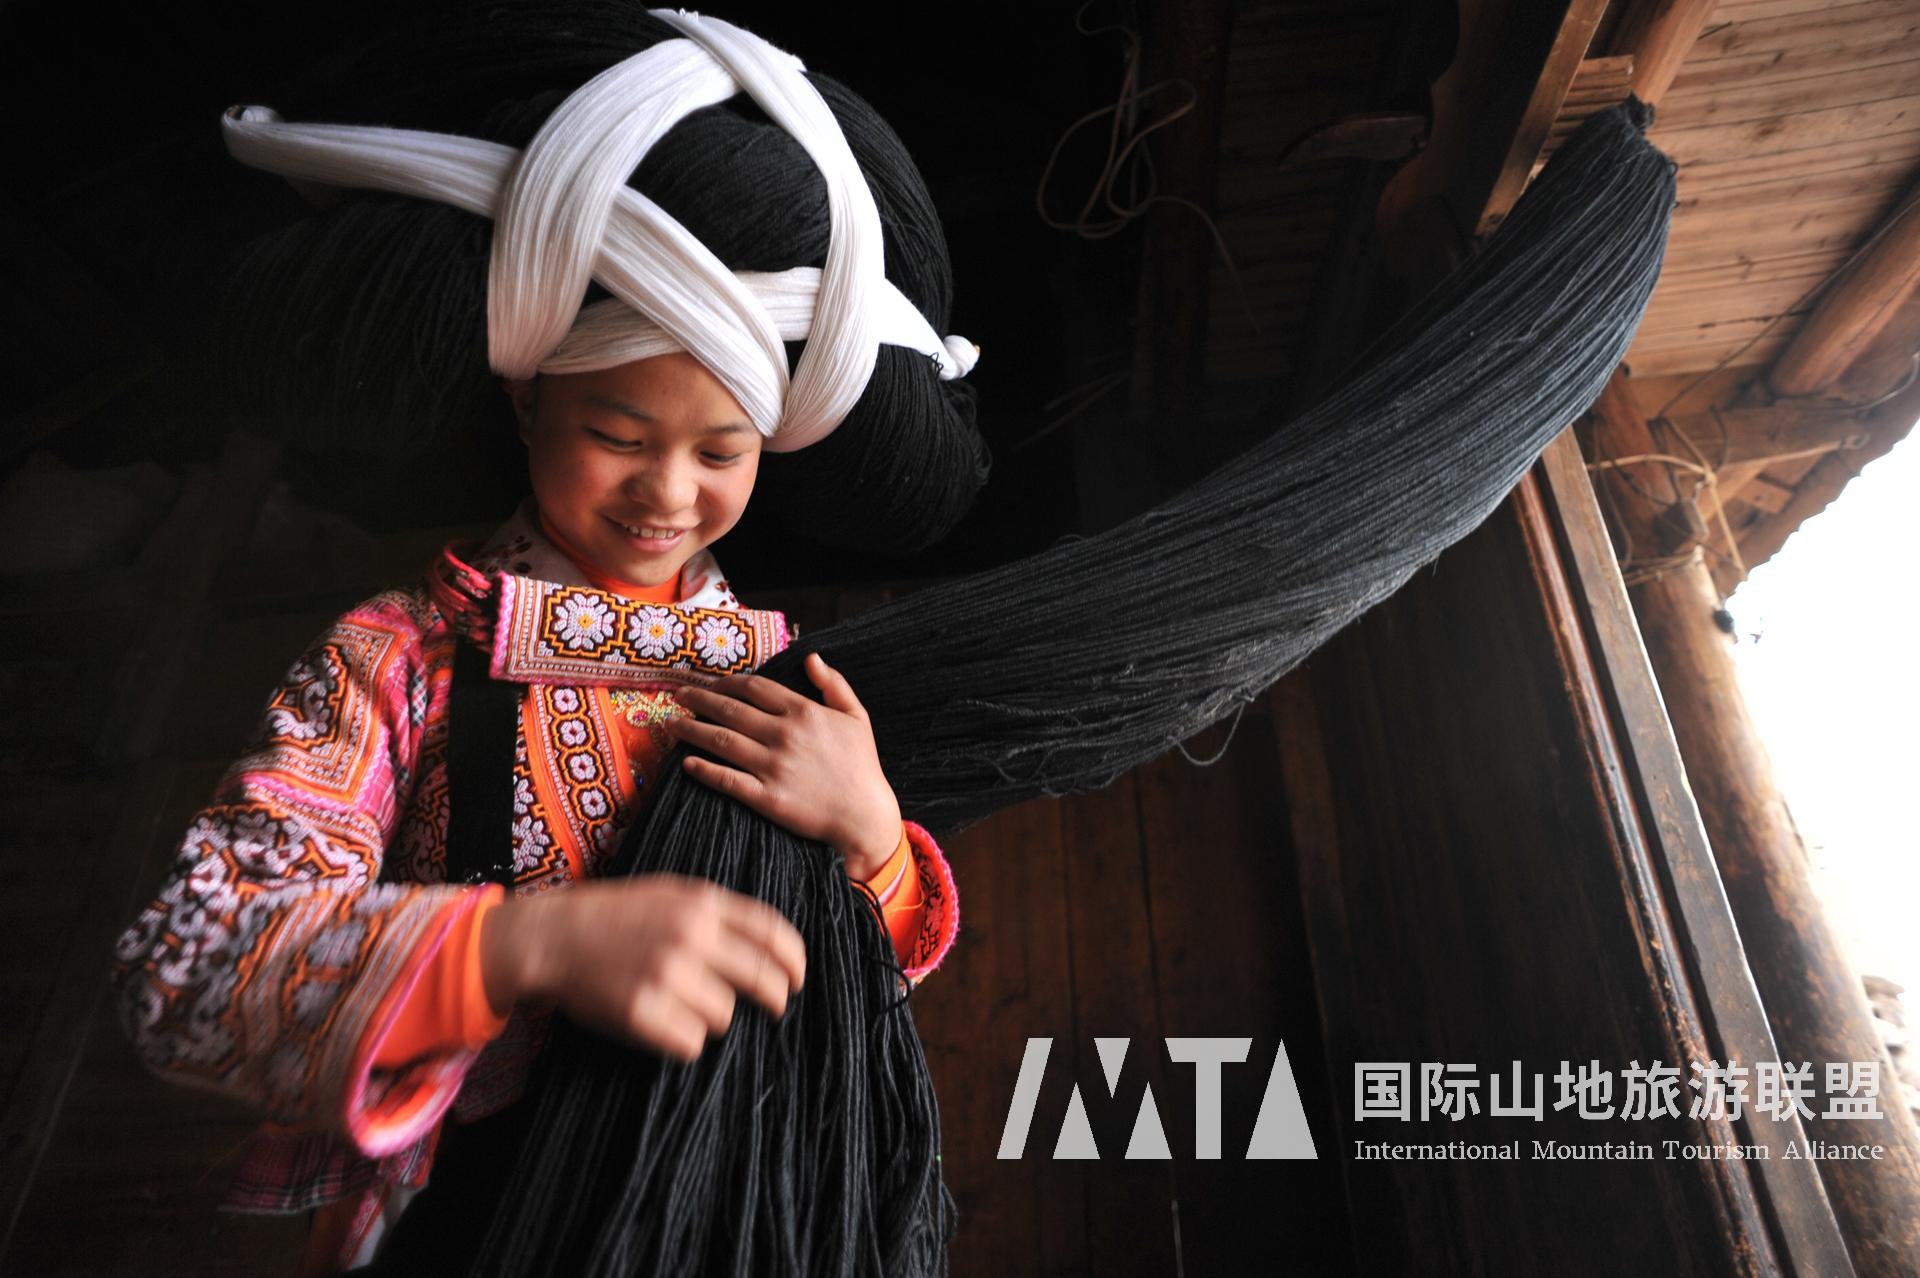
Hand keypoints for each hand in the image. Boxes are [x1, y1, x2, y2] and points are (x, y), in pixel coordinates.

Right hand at [479, 875, 804, 1061]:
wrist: (555, 936)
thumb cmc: (617, 916)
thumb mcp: (671, 893)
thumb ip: (720, 913)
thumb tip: (773, 946)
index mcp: (701, 904)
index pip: (772, 932)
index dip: (794, 959)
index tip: (798, 977)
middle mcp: (690, 937)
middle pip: (763, 979)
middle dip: (776, 998)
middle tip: (774, 1007)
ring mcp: (666, 975)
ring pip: (725, 1016)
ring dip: (713, 1018)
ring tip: (683, 1004)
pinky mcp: (643, 1012)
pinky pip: (691, 1043)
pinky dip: (683, 1039)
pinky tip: (664, 1023)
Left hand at [663, 652, 902, 880]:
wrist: (864, 815)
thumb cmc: (862, 765)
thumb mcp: (857, 717)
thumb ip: (834, 684)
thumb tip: (811, 658)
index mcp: (803, 712)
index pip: (754, 688)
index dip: (727, 683)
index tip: (711, 684)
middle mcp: (784, 735)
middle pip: (730, 709)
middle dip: (699, 699)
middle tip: (678, 695)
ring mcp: (773, 766)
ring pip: (721, 741)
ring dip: (691, 730)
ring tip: (671, 724)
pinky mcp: (766, 797)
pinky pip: (727, 779)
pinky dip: (704, 770)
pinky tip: (686, 762)